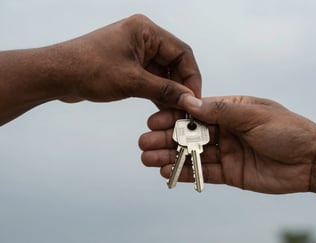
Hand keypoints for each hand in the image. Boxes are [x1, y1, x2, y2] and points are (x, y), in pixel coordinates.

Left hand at [58, 14, 200, 104]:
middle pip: (174, 62)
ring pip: (163, 73)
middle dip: (181, 85)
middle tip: (186, 107)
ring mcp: (135, 52)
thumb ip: (164, 90)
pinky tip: (163, 107)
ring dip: (169, 91)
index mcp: (146, 31)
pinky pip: (151, 78)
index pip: (182, 52)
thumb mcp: (132, 81)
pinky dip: (157, 92)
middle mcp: (143, 38)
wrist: (57, 75)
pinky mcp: (128, 65)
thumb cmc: (87, 68)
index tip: (195, 97)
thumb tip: (188, 99)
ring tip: (176, 111)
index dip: (191, 76)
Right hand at [139, 95, 315, 193]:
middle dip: (165, 137)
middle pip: (189, 134)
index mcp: (230, 110)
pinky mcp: (229, 173)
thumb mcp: (254, 114)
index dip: (173, 116)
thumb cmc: (288, 130)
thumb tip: (189, 102)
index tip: (153, 120)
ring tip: (148, 159)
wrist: (312, 161)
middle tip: (144, 143)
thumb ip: (220, 111)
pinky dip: (185, 172)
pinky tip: (167, 172)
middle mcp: (225, 130)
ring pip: (192, 154)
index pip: (195, 112)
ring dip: (170, 156)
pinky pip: (203, 172)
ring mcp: (226, 152)